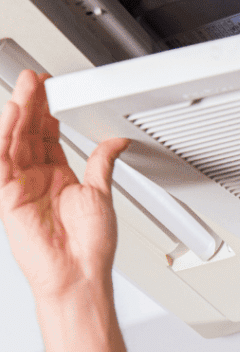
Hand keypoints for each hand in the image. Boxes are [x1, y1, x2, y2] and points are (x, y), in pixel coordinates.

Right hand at [0, 70, 129, 301]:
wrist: (80, 272)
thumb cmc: (90, 245)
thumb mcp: (101, 194)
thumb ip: (102, 163)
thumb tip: (116, 142)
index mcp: (59, 177)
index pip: (48, 136)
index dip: (49, 111)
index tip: (54, 89)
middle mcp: (37, 179)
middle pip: (29, 133)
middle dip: (32, 103)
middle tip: (37, 79)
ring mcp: (20, 186)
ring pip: (14, 141)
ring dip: (19, 112)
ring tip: (26, 87)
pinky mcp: (8, 196)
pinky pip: (2, 161)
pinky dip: (4, 136)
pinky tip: (10, 114)